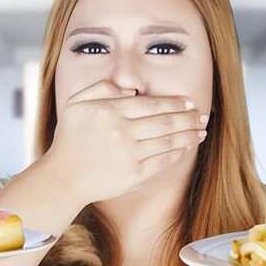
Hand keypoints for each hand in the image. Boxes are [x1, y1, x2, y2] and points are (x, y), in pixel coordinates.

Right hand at [41, 80, 208, 204]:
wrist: (63, 177)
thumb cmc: (70, 138)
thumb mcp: (76, 103)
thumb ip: (101, 87)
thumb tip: (130, 87)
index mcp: (110, 111)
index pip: (152, 103)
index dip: (175, 102)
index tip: (189, 102)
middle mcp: (121, 132)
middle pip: (166, 121)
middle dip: (188, 117)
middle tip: (201, 114)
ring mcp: (129, 155)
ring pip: (168, 141)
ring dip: (189, 134)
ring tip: (201, 130)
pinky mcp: (134, 175)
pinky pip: (162, 161)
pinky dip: (177, 153)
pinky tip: (186, 147)